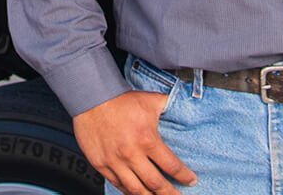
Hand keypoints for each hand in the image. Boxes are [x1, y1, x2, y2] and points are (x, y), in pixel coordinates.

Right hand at [71, 90, 197, 193]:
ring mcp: (115, 162)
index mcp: (147, 140)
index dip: (184, 176)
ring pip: (136, 189)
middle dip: (170, 194)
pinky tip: (136, 192)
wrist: (91, 97)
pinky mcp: (101, 164)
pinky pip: (117, 184)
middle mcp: (131, 154)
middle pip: (156, 184)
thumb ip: (169, 105)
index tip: (191, 181)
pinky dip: (129, 191)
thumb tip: (184, 103)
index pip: (172, 166)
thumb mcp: (151, 100)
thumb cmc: (120, 100)